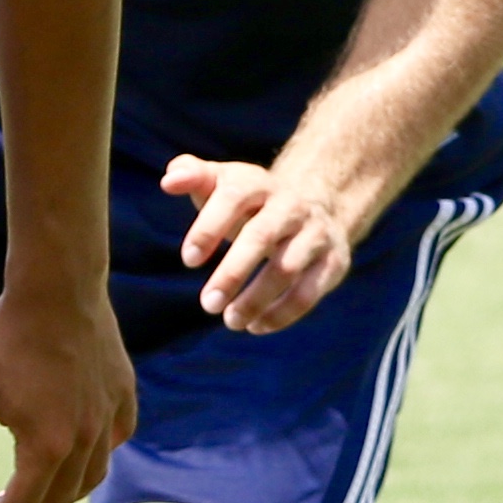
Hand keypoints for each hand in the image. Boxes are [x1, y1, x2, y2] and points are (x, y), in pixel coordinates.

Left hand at [0, 279, 134, 502]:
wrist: (57, 287)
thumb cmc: (7, 337)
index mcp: (47, 448)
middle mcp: (86, 441)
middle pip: (59, 499)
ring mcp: (109, 417)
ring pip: (93, 475)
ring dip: (63, 490)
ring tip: (38, 485)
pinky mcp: (123, 393)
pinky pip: (116, 438)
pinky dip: (97, 453)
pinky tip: (78, 444)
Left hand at [160, 152, 362, 335]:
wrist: (317, 205)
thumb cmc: (251, 201)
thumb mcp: (223, 183)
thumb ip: (192, 176)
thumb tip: (168, 180)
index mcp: (257, 183)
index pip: (233, 198)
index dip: (209, 228)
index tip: (188, 261)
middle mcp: (290, 206)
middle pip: (261, 236)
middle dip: (232, 273)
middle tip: (207, 304)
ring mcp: (315, 233)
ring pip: (287, 268)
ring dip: (256, 299)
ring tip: (230, 321)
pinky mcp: (333, 261)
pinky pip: (309, 292)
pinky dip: (282, 314)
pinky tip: (256, 326)